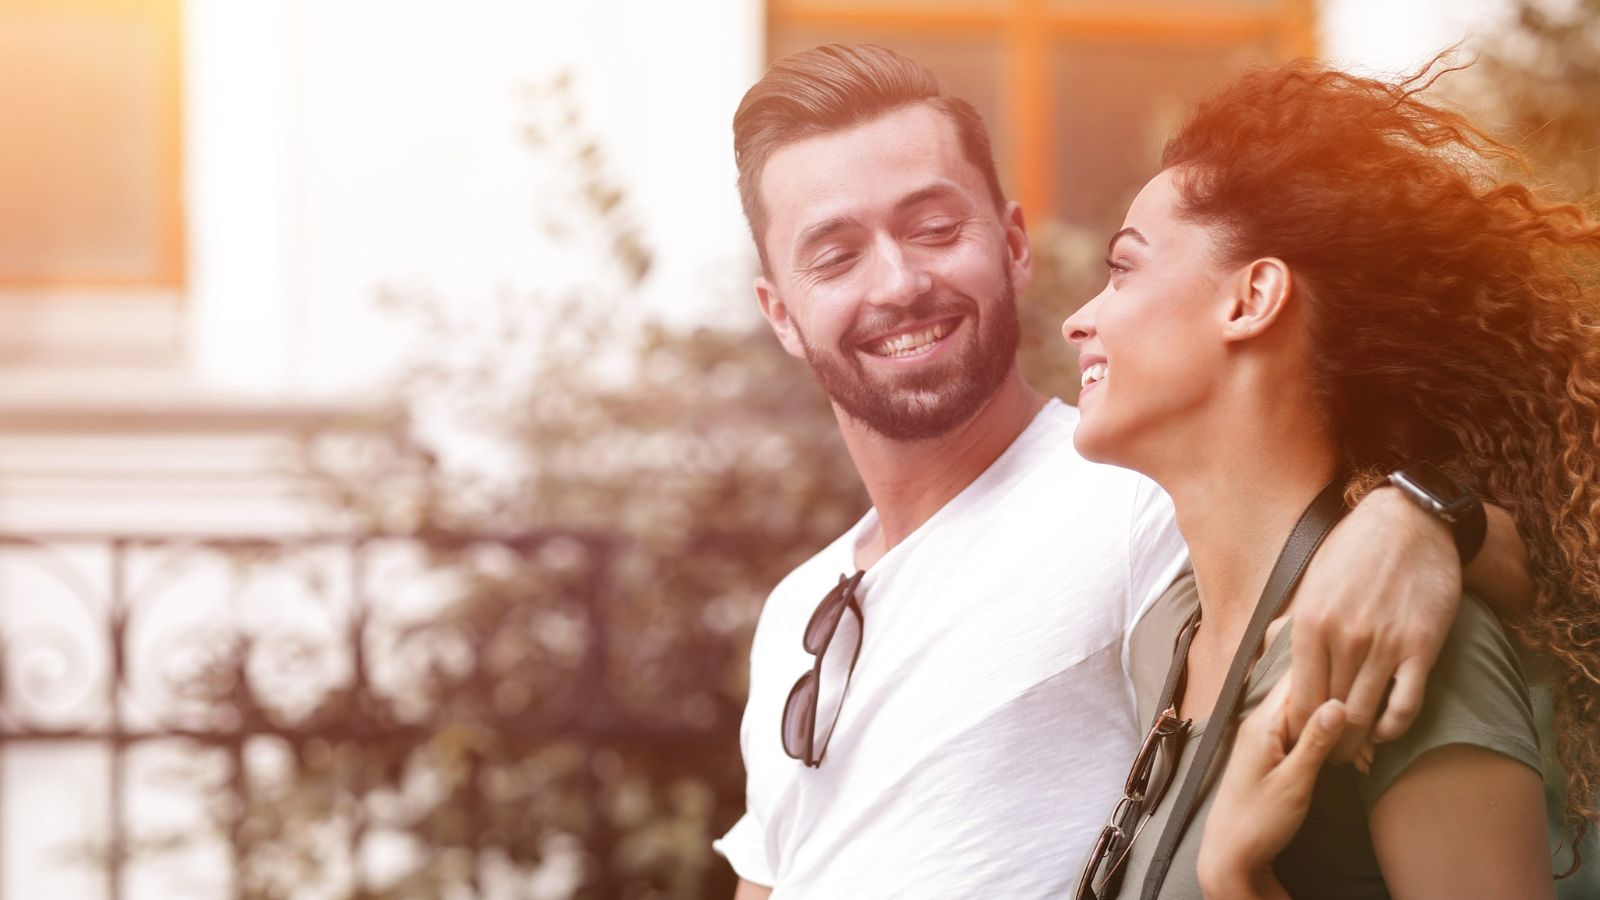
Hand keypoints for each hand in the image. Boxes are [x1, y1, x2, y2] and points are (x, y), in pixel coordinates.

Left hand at [1197, 678, 1344, 899]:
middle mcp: (1261, 722)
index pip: (1300, 679)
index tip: (1365, 694)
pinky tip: (1352, 762)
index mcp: (1263, 722)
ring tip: (1366, 756)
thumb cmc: (1258, 821)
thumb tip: (1339, 701)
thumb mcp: (1294, 782)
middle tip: (1372, 739)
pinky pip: (1304, 735)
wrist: (1231, 854)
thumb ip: (1315, 741)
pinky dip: (1328, 744)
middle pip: (1307, 696)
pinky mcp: (1272, 753)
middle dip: (1342, 709)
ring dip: (1340, 731)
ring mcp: (1266, 737)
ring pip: (1309, 717)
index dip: (1334, 680)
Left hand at [1288, 486, 1458, 759]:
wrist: (1409, 523)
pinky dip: (1393, 727)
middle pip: (1331, 713)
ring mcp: (1385, 645)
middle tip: (1327, 758)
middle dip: (1327, 743)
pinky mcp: (1422, 648)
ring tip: (1354, 756)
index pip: (1298, 698)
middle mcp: (1344, 639)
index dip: (1298, 728)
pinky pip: (1405, 705)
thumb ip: (1295, 625)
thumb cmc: (1353, 552)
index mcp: (1309, 624)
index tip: (1299, 740)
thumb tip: (1273, 657)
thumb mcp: (1309, 584)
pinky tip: (1385, 731)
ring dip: (1358, 744)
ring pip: (1365, 716)